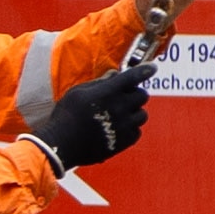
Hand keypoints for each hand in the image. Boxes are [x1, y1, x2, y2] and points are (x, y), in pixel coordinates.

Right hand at [25, 63, 157, 171]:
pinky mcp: (123, 142)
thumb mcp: (77, 92)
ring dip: (135, 112)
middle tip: (125, 96)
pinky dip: (131, 128)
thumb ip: (99, 83)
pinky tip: (119, 128)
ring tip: (121, 114)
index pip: (133, 77)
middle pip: (142, 96)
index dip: (145, 71)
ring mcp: (123, 126)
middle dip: (135, 94)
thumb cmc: (66, 115)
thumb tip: (114, 75)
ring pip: (142, 115)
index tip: (153, 68)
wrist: (61, 145)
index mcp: (108, 92)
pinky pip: (137, 132)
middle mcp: (119, 107)